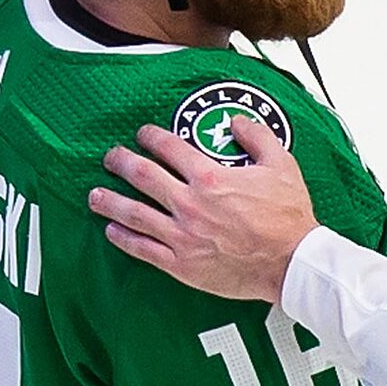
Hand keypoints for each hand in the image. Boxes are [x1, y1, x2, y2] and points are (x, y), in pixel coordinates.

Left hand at [91, 118, 320, 302]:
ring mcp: (181, 235)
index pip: (168, 147)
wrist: (291, 263)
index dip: (150, 136)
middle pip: (141, 175)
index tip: (142, 134)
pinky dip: (123, 238)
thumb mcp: (282, 164)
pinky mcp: (181, 264)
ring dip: (110, 201)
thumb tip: (237, 121)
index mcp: (209, 177)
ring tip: (95, 195)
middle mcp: (189, 203)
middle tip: (110, 157)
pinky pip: (143, 249)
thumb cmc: (288, 217)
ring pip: (133, 213)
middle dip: (120, 162)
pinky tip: (111, 231)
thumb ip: (256, 137)